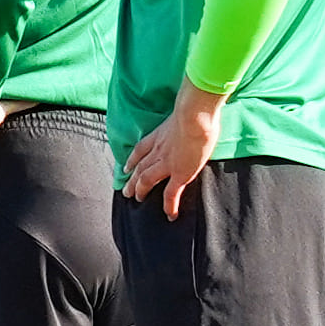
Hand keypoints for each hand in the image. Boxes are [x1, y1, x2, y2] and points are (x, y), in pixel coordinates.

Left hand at [122, 89, 221, 213]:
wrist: (194, 118)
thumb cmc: (194, 110)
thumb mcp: (184, 113)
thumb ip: (186, 115)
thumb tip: (198, 111)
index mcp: (158, 135)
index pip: (140, 149)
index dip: (132, 159)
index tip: (126, 167)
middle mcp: (157, 150)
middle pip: (139, 167)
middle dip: (132, 179)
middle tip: (126, 190)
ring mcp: (166, 163)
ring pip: (146, 180)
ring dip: (140, 190)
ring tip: (136, 199)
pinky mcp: (179, 174)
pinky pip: (171, 194)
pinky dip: (169, 206)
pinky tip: (169, 215)